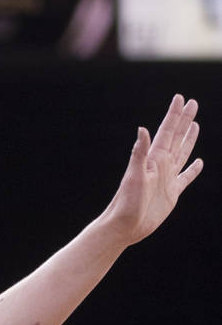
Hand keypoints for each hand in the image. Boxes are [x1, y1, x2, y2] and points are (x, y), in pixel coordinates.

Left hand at [102, 94, 203, 245]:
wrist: (124, 226)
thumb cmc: (126, 202)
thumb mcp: (134, 176)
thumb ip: (139, 153)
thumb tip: (142, 129)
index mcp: (153, 159)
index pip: (166, 131)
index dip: (174, 115)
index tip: (180, 98)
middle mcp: (161, 166)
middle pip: (176, 137)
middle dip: (184, 120)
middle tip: (192, 103)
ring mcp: (167, 179)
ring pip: (182, 153)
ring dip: (188, 139)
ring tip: (195, 125)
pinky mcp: (172, 194)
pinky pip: (186, 178)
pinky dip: (193, 170)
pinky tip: (199, 163)